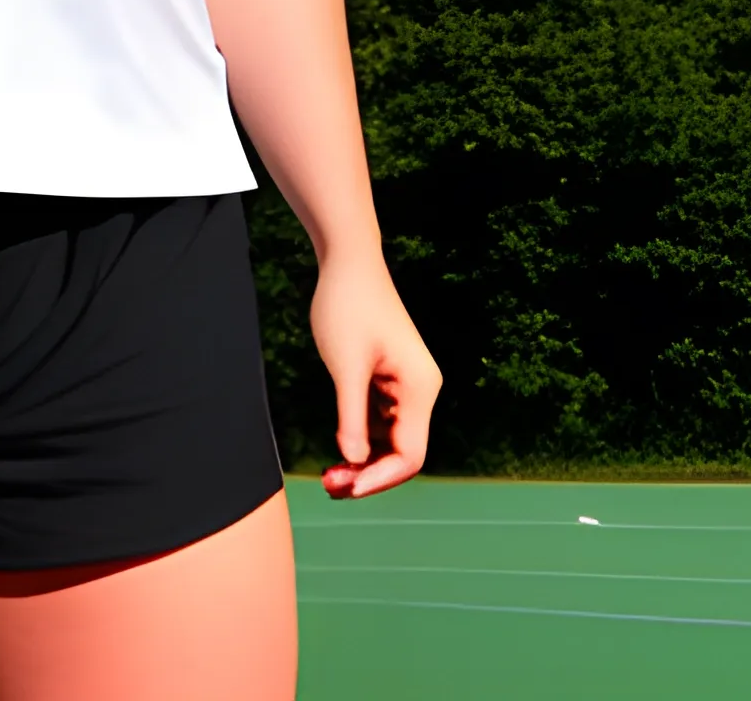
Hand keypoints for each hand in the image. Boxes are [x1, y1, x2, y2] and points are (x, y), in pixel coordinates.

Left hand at [309, 253, 439, 499]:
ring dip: (365, 462)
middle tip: (330, 487)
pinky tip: (340, 451)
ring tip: (330, 477)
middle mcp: (420, 390)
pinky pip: (381, 421)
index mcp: (420, 388)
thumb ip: (351, 416)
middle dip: (370, 475)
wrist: (348, 262)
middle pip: (403, 452)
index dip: (380, 479)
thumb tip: (355, 462)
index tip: (347, 489)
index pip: (409, 454)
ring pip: (391, 439)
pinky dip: (362, 439)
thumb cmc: (347, 306)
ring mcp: (406, 385)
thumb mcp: (345, 365)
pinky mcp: (389, 379)